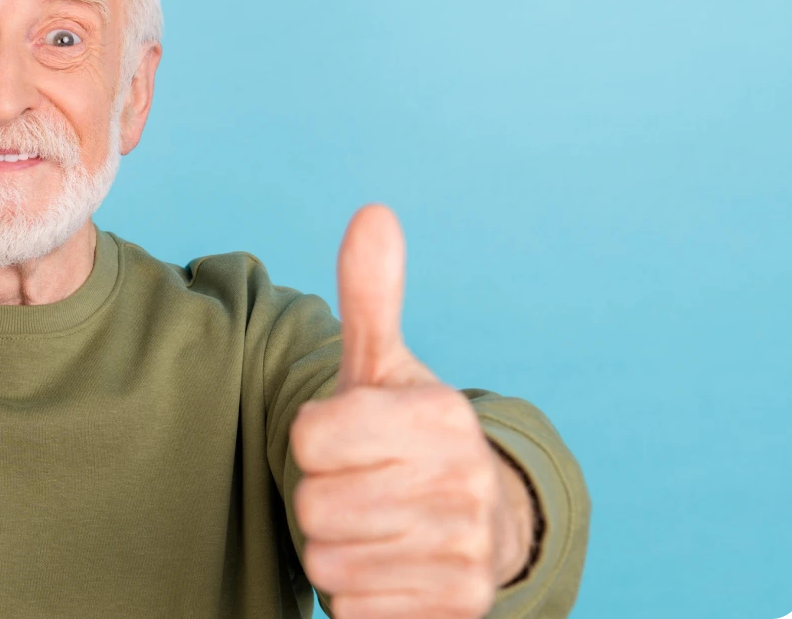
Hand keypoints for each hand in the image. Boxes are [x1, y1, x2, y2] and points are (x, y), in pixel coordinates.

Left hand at [290, 205, 533, 618]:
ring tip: (372, 526)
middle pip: (313, 502)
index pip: (308, 435)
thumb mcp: (386, 367)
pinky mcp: (457, 607)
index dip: (312, 440)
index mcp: (440, 415)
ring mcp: (465, 550)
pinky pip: (354, 612)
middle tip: (358, 487)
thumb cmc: (408, 437)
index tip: (346, 438)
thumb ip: (371, 296)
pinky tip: (389, 567)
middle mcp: (463, 481)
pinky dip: (358, 597)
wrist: (482, 520)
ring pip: (328, 561)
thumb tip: (372, 213)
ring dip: (335, 549)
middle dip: (321, 499)